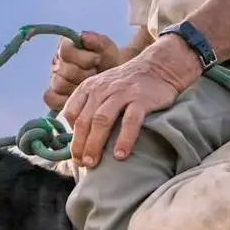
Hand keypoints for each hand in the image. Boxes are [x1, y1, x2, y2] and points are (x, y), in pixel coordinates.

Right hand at [42, 32, 123, 111]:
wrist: (113, 80)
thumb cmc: (109, 62)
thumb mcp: (108, 49)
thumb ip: (97, 41)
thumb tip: (83, 36)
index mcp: (66, 46)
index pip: (65, 51)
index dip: (83, 58)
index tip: (98, 59)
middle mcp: (56, 62)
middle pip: (62, 71)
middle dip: (84, 74)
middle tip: (96, 74)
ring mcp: (54, 79)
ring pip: (58, 85)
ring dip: (77, 87)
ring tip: (90, 85)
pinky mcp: (54, 96)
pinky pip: (51, 98)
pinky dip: (64, 99)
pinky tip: (80, 97)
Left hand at [61, 35, 201, 167]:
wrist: (159, 66)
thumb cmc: (128, 83)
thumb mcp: (103, 87)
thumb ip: (89, 105)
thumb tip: (77, 136)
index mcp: (89, 87)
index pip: (71, 112)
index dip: (70, 135)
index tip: (73, 153)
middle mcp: (102, 90)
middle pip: (84, 120)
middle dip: (79, 144)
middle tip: (80, 163)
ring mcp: (121, 94)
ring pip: (102, 120)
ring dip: (95, 144)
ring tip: (93, 163)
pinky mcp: (141, 100)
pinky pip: (130, 121)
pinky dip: (124, 139)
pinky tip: (120, 155)